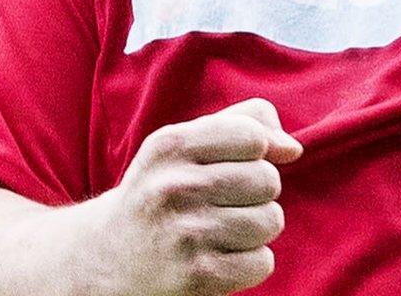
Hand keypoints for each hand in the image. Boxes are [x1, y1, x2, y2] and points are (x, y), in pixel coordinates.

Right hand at [98, 97, 303, 295]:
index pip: (253, 137)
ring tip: (221, 231)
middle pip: (268, 180)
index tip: (231, 165)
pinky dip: (250, 263)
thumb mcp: (184, 143)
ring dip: (256, 229)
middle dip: (257, 193)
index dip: (255, 153)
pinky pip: (263, 262)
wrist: (106, 257)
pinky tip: (219, 258)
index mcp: (170, 145)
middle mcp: (174, 187)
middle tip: (223, 203)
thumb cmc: (162, 190)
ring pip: (271, 221)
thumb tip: (293, 149)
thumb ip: (244, 123)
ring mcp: (185, 234)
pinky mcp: (197, 276)